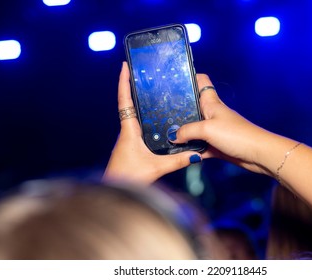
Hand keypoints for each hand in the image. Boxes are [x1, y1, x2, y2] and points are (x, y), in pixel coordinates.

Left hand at [103, 62, 202, 184]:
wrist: (115, 191)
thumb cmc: (129, 178)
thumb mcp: (157, 168)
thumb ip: (177, 160)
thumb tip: (196, 155)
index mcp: (129, 131)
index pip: (125, 102)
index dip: (124, 83)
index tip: (125, 66)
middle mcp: (126, 131)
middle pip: (126, 104)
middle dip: (131, 86)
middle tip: (139, 72)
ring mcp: (127, 138)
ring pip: (130, 114)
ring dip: (135, 100)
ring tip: (147, 88)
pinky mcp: (130, 146)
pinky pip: (135, 125)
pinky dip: (141, 115)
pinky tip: (152, 116)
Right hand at [170, 74, 288, 175]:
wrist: (257, 154)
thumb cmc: (237, 135)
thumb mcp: (207, 129)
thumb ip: (187, 131)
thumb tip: (173, 136)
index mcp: (211, 103)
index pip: (201, 81)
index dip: (190, 77)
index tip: (174, 79)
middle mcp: (212, 114)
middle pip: (193, 106)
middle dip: (178, 109)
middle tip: (161, 112)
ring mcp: (214, 130)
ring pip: (194, 128)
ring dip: (183, 133)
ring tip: (165, 134)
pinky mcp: (216, 145)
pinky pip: (200, 145)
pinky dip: (192, 149)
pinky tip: (180, 152)